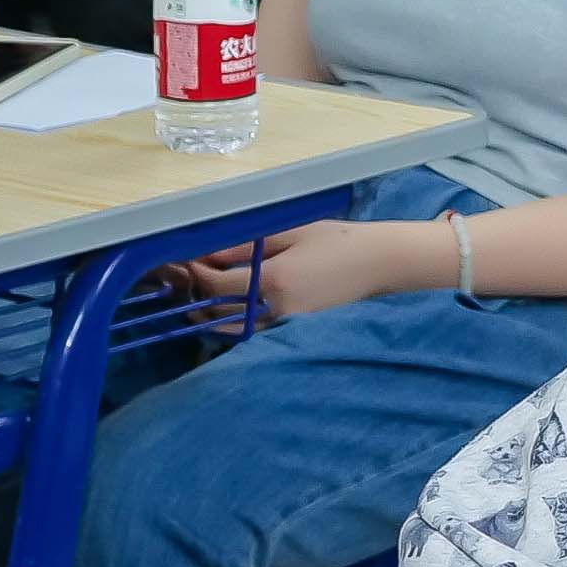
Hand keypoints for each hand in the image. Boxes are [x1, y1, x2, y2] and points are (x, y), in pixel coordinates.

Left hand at [182, 221, 424, 322]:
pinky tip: (230, 314)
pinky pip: (254, 334)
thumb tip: (209, 255)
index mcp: (274, 279)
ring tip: (201, 302)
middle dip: (198, 298)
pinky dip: (236, 327)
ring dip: (212, 319)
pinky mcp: (296, 331)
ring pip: (234, 331)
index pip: (218, 285)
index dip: (197, 275)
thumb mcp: (292, 233)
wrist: (381, 263)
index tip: (186, 264)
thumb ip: (248, 246)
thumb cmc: (338, 241)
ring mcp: (287, 324)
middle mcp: (277, 308)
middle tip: (188, 282)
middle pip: (221, 313)